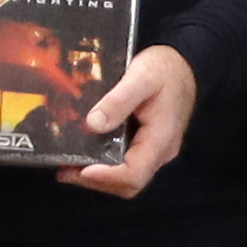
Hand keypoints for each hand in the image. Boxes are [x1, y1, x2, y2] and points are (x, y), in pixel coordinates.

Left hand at [64, 45, 198, 198]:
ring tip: (68, 164)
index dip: (106, 177)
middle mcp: (159, 152)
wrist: (181, 63)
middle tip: (65, 169)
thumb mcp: (142, 77)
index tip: (80, 168)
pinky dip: (103, 165)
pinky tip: (83, 153)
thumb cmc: (164, 69)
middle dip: (96, 181)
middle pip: (129, 183)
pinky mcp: (145, 144)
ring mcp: (153, 150)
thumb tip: (93, 124)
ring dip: (97, 176)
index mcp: (161, 139)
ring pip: (126, 177)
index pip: (135, 174)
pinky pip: (126, 164)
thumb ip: (119, 100)